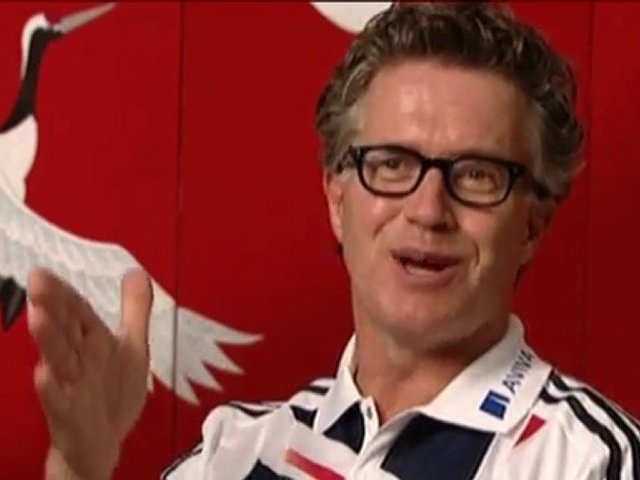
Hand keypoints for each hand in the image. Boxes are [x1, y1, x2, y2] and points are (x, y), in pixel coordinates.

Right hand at [27, 267, 152, 479]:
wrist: (105, 442)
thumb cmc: (113, 390)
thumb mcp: (132, 345)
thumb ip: (134, 308)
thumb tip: (136, 271)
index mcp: (92, 342)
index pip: (76, 311)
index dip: (64, 291)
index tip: (43, 270)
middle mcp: (78, 360)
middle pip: (65, 329)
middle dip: (53, 305)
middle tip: (37, 279)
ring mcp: (72, 387)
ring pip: (59, 359)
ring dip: (49, 339)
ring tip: (38, 317)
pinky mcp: (71, 415)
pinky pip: (59, 401)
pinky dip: (52, 389)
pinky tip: (44, 374)